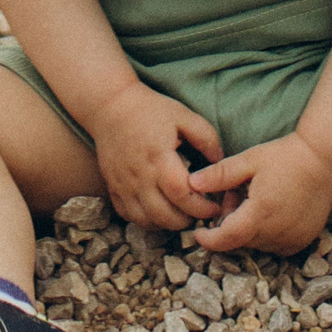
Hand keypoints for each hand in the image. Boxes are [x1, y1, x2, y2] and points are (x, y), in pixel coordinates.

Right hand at [89, 83, 220, 231]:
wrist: (110, 106)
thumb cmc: (150, 109)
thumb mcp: (183, 116)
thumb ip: (206, 138)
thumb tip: (221, 162)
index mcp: (159, 158)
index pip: (183, 195)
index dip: (202, 207)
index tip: (214, 207)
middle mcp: (140, 177)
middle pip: (165, 216)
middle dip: (188, 221)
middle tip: (199, 213)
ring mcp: (124, 186)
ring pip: (147, 221)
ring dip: (167, 224)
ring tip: (181, 214)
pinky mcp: (113, 188)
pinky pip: (130, 217)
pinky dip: (146, 221)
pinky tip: (159, 211)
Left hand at [188, 132, 331, 255]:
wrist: (324, 159)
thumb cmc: (285, 156)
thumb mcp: (249, 160)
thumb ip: (219, 175)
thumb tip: (191, 183)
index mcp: (260, 213)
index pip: (227, 238)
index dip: (209, 239)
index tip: (198, 233)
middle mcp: (277, 232)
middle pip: (241, 239)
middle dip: (230, 222)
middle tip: (235, 193)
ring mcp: (293, 239)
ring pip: (258, 243)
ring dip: (249, 228)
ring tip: (255, 198)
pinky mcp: (304, 239)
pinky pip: (276, 245)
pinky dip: (267, 234)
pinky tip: (271, 209)